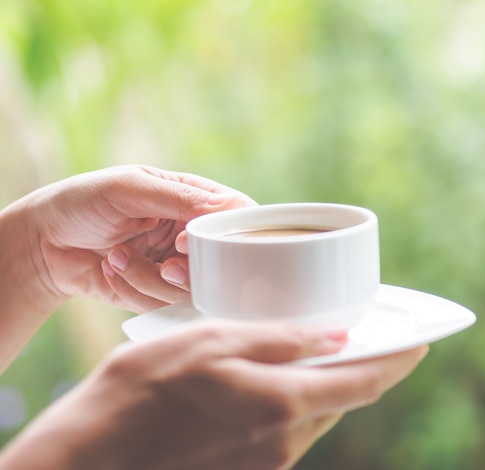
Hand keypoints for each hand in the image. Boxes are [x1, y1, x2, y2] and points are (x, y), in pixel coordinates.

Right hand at [0, 322, 428, 469]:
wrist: (91, 457)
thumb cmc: (143, 390)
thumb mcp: (210, 343)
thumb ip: (277, 341)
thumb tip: (334, 337)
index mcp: (281, 404)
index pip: (364, 382)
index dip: (398, 360)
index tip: (420, 342)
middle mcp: (283, 443)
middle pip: (343, 401)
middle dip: (362, 371)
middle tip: (368, 339)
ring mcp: (266, 465)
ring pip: (316, 418)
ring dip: (326, 387)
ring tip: (319, 355)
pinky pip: (289, 435)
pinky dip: (297, 405)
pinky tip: (274, 385)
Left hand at [33, 165, 255, 311]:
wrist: (42, 242)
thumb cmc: (84, 202)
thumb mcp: (130, 188)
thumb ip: (178, 197)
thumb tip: (228, 207)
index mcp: (192, 200)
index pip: (236, 216)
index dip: (223, 234)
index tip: (185, 241)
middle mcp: (190, 235)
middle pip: (221, 261)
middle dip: (189, 269)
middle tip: (165, 264)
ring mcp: (176, 266)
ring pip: (192, 289)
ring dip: (151, 278)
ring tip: (118, 257)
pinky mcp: (157, 294)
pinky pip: (163, 305)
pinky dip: (134, 289)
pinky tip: (111, 270)